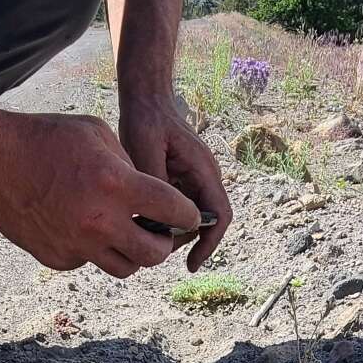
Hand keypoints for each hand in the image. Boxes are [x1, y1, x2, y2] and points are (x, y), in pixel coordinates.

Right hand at [0, 111, 201, 278]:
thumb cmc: (46, 138)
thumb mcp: (97, 134)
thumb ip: (131, 167)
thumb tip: (151, 195)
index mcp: (116, 185)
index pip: (174, 211)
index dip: (188, 213)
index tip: (187, 213)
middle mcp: (99, 222)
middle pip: (154, 254)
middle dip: (163, 243)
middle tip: (160, 230)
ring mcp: (76, 246)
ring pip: (125, 268)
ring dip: (132, 253)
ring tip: (126, 233)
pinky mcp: (58, 259)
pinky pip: (90, 262)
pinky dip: (95, 250)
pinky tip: (83, 226)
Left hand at [119, 93, 232, 270]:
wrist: (147, 98)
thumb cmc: (146, 119)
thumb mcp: (144, 151)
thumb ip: (154, 187)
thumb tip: (157, 221)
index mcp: (204, 170)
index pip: (220, 216)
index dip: (209, 244)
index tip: (191, 265)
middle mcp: (206, 177)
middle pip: (205, 223)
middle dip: (183, 241)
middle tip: (151, 248)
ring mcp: (196, 179)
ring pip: (191, 218)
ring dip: (172, 230)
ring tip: (143, 233)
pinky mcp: (183, 179)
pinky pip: (180, 208)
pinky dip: (165, 218)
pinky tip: (142, 219)